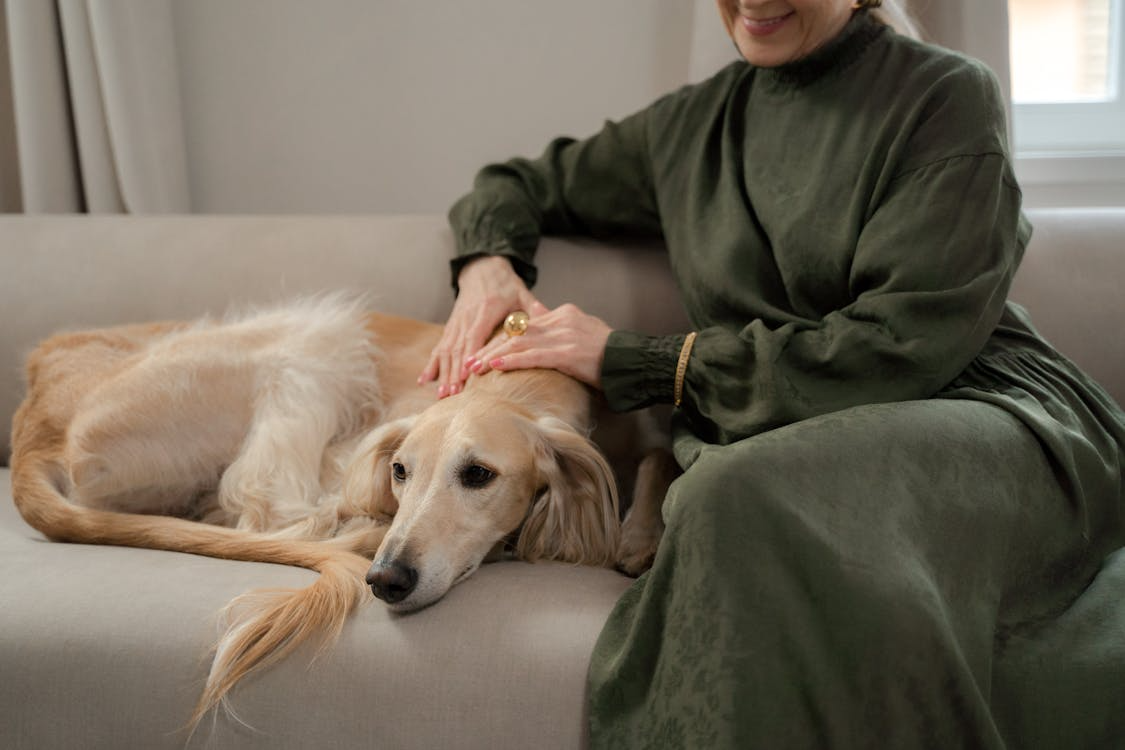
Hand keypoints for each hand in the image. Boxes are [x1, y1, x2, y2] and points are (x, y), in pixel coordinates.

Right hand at [419, 256, 546, 396]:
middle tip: (453, 394)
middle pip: (458, 348)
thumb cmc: (506, 284)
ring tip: (441, 394)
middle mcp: (467, 318)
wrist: (482, 269)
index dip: (470, 355)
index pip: (476, 335)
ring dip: (443, 373)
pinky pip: (439, 347)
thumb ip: (533, 307)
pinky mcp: (451, 327)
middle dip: (454, 372)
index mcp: (485, 309)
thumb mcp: (522, 293)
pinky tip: (425, 381)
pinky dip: (432, 364)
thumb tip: (550, 317)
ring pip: (446, 350)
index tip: (468, 374)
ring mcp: (456, 323)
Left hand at [465, 302, 611, 389]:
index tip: (484, 351)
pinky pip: (532, 355)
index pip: (524, 326)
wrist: (632, 360)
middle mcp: (560, 320)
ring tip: (474, 367)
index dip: (501, 340)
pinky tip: (494, 367)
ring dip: (493, 356)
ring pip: (519, 344)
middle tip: (470, 361)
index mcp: (563, 314)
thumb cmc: (610, 354)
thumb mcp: (583, 332)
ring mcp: (563, 335)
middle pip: (517, 333)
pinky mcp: (567, 352)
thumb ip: (560, 327)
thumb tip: (540, 317)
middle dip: (490, 347)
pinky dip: (511, 361)